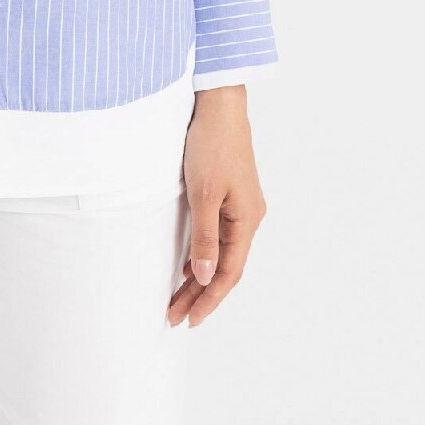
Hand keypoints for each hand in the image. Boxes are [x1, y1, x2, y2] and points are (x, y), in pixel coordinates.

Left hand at [166, 87, 267, 328]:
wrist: (219, 105)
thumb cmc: (212, 145)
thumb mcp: (203, 194)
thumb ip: (204, 237)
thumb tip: (204, 277)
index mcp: (247, 220)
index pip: (228, 273)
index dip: (209, 299)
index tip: (189, 320)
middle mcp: (248, 217)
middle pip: (225, 267)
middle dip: (200, 294)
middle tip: (175, 316)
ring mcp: (240, 206)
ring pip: (220, 253)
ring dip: (200, 276)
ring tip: (177, 299)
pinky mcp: (229, 195)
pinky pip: (217, 236)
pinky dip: (202, 254)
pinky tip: (188, 265)